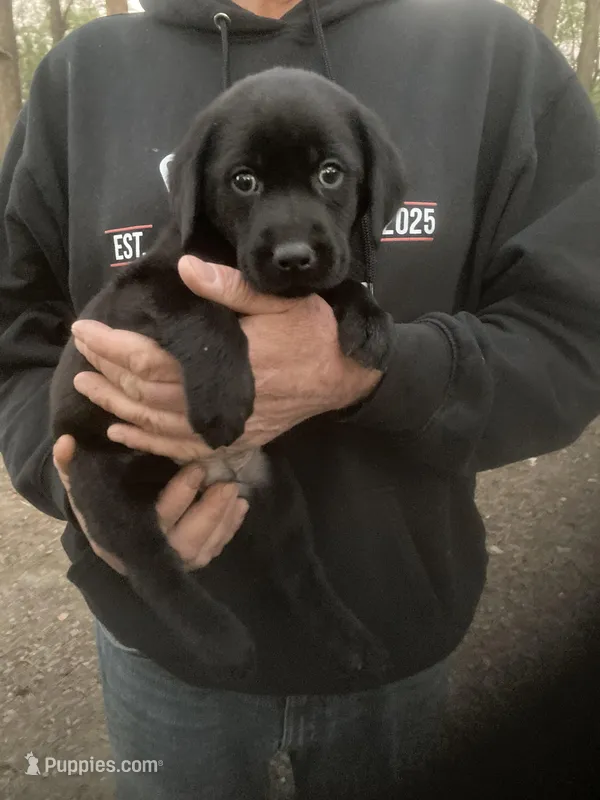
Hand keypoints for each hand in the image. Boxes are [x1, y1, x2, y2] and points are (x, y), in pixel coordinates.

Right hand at [52, 435, 247, 573]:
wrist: (109, 538)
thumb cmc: (99, 507)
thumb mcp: (82, 488)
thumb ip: (70, 466)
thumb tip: (65, 441)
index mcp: (126, 534)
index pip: (158, 517)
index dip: (180, 495)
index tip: (198, 469)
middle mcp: (151, 552)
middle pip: (188, 539)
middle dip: (210, 513)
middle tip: (227, 485)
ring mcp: (172, 561)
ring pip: (204, 548)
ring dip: (223, 521)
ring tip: (236, 494)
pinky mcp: (189, 561)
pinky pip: (213, 551)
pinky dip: (228, 531)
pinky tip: (240, 508)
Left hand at [69, 257, 380, 460]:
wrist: (343, 376)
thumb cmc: (312, 332)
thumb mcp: (278, 299)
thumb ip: (230, 286)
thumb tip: (185, 268)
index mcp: (226, 361)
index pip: (153, 359)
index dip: (114, 347)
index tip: (86, 329)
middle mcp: (220, 400)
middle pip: (146, 394)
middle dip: (107, 372)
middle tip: (80, 353)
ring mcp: (226, 426)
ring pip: (157, 424)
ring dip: (118, 407)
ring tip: (88, 389)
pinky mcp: (233, 440)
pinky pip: (181, 448)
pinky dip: (148, 442)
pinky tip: (124, 432)